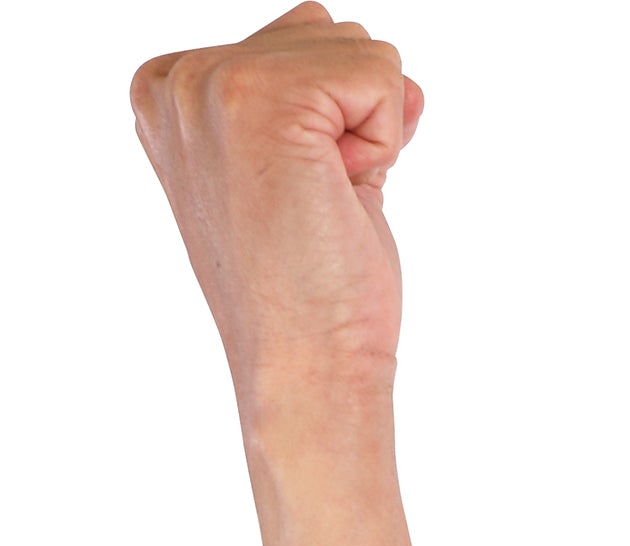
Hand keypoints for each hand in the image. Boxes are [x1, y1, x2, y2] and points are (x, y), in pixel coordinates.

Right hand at [131, 6, 422, 414]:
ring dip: (369, 134)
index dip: (333, 123)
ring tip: (323, 205)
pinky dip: (385, 142)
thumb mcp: (314, 175)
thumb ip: (334, 107)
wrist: (307, 372)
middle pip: (328, 34)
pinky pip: (381, 72)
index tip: (298, 200)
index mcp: (172, 96)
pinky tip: (339, 197)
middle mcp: (178, 81)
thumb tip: (401, 77)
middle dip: (352, 122)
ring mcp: (209, 83)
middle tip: (316, 208)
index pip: (299, 44)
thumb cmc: (315, 301)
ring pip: (357, 48)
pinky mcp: (256, 94)